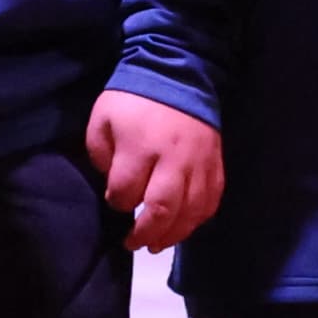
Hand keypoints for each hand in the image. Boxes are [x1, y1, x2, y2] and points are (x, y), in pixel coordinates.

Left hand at [87, 89, 226, 253]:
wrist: (177, 73)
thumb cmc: (132, 99)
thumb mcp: (102, 119)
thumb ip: (100, 154)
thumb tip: (112, 185)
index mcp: (139, 147)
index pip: (125, 191)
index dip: (116, 202)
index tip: (114, 200)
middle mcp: (172, 160)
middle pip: (162, 208)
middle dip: (145, 232)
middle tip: (133, 243)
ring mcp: (199, 164)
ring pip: (191, 211)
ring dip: (173, 235)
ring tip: (156, 245)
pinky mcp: (216, 165)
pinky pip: (211, 202)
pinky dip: (198, 220)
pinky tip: (183, 227)